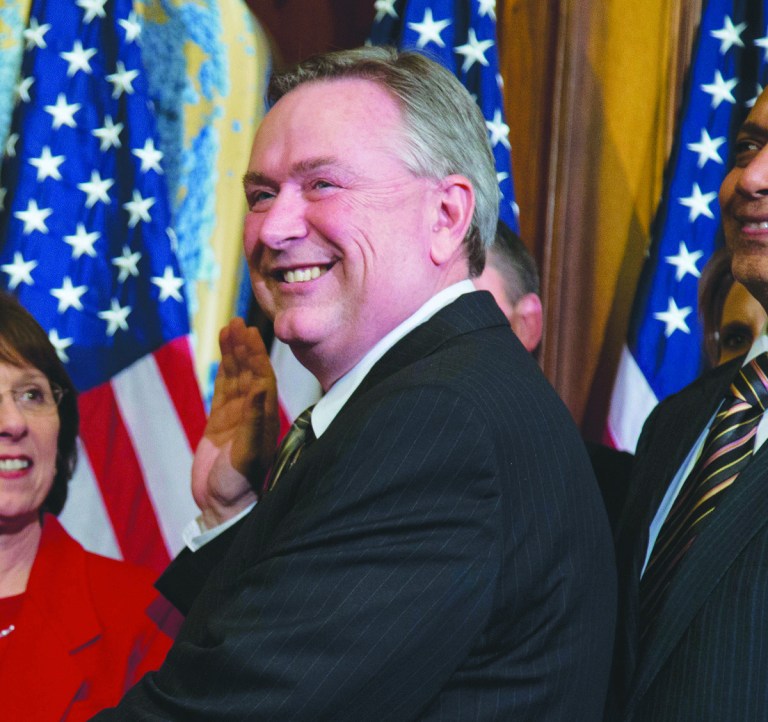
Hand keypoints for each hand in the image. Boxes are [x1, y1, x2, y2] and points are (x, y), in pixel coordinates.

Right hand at [192, 318, 278, 528]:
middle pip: (249, 372)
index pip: (262, 377)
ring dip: (233, 354)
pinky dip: (222, 373)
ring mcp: (236, 417)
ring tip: (229, 328)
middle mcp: (253, 413)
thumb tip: (258, 387)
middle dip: (245, 347)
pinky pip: (222, 391)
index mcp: (264, 417)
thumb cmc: (239, 484)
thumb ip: (252, 420)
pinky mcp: (219, 425)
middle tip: (239, 321)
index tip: (250, 332)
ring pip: (235, 378)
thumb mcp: (247, 453)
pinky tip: (221, 356)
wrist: (223, 506)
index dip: (256, 354)